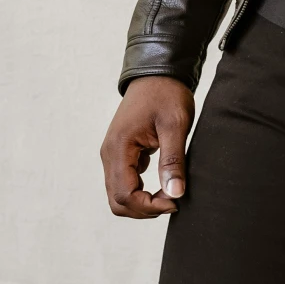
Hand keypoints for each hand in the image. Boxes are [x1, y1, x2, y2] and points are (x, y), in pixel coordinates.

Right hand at [100, 76, 193, 218]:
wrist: (157, 74)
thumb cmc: (166, 94)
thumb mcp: (175, 125)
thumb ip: (173, 160)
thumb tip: (175, 194)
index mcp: (119, 148)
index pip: (125, 195)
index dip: (149, 206)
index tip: (174, 201)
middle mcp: (109, 154)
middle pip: (117, 201)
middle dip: (144, 209)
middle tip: (173, 201)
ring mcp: (112, 154)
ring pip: (119, 195)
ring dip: (142, 202)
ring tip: (170, 193)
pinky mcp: (120, 154)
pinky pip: (124, 183)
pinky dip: (141, 192)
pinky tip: (163, 183)